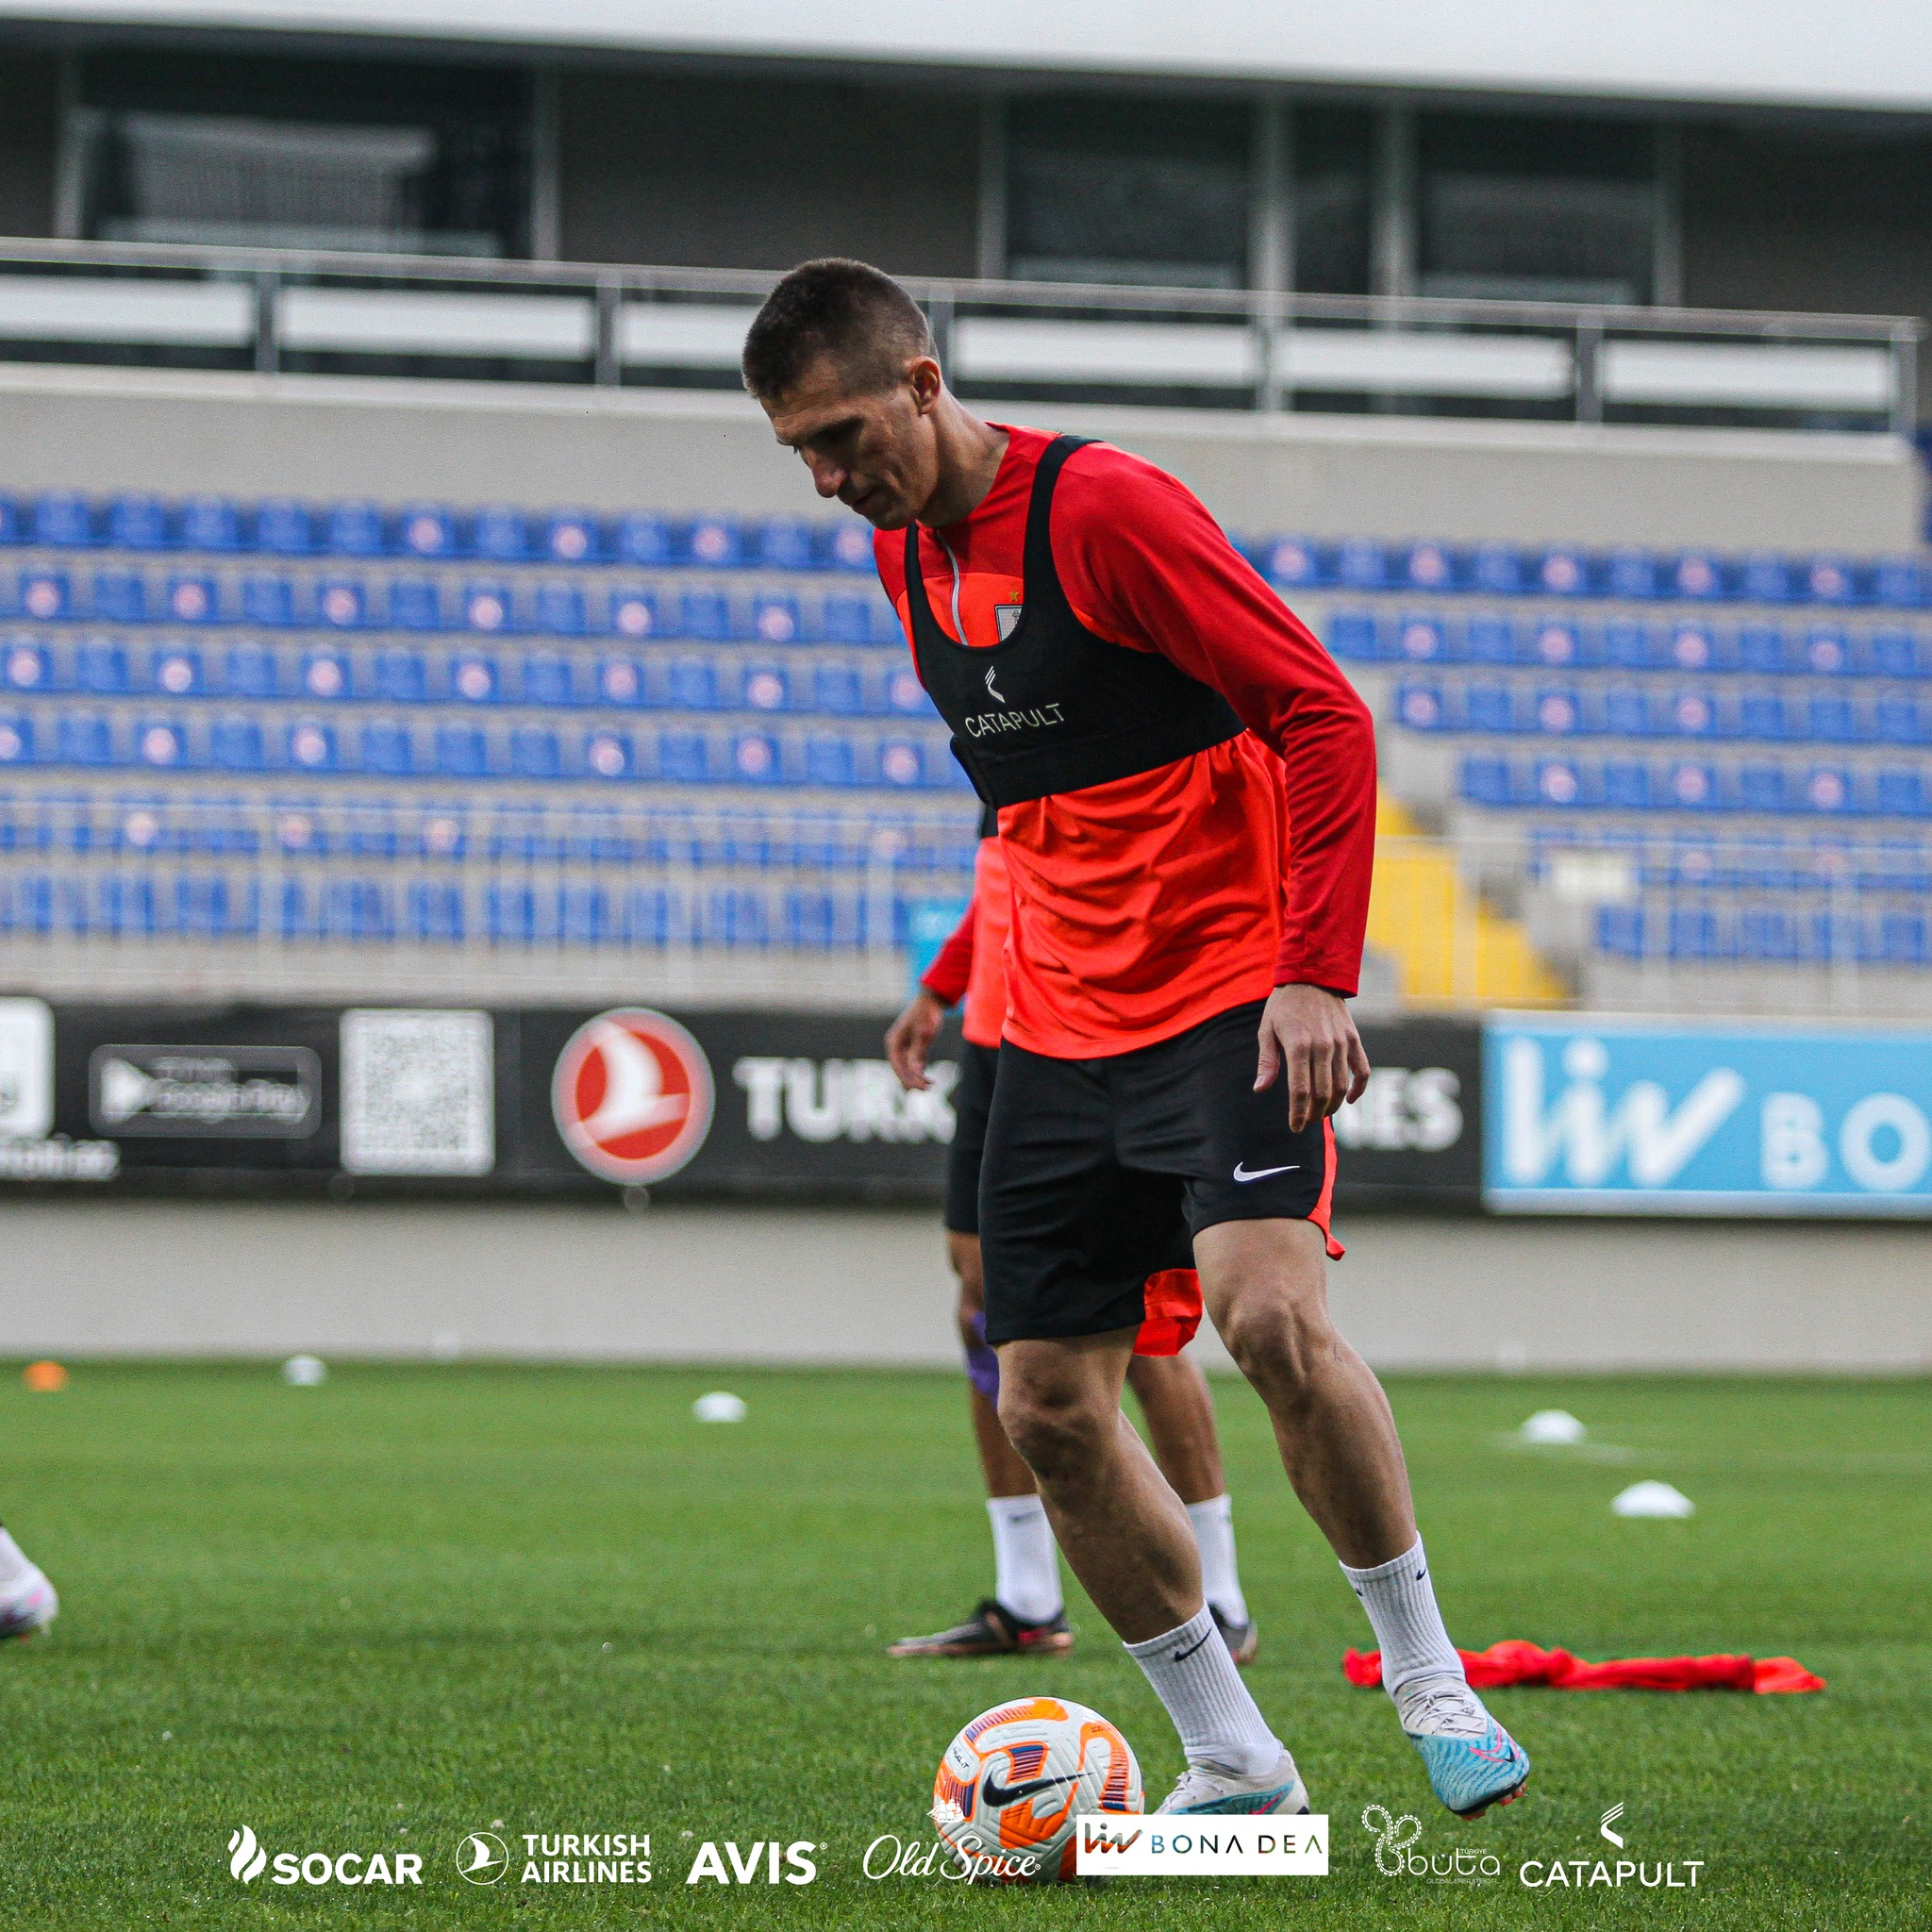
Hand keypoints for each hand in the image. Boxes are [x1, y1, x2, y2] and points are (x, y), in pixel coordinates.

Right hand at [885, 989, 946, 1091]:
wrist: (931, 1001)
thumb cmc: (927, 1014)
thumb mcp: (924, 1031)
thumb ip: (919, 1050)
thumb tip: (916, 1070)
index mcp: (894, 1041)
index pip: (896, 1064)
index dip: (905, 1076)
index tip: (915, 1086)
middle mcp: (897, 1046)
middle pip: (901, 1068)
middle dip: (912, 1080)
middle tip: (925, 1089)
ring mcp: (904, 1047)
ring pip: (907, 1068)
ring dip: (917, 1078)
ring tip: (929, 1087)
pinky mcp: (913, 1048)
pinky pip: (915, 1064)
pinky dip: (921, 1072)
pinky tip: (930, 1081)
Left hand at [1255, 983, 1370, 1130]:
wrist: (1312, 976)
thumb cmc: (1284, 1005)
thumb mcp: (1267, 1029)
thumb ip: (1267, 1061)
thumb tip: (1261, 1088)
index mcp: (1298, 1045)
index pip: (1300, 1091)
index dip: (1298, 1113)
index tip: (1295, 1126)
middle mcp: (1323, 1046)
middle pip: (1322, 1093)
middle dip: (1315, 1113)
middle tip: (1307, 1120)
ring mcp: (1341, 1043)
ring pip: (1341, 1085)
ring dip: (1333, 1105)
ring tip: (1322, 1113)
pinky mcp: (1354, 1039)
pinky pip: (1362, 1070)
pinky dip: (1358, 1089)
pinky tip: (1348, 1101)